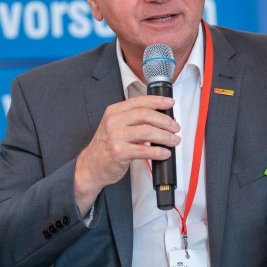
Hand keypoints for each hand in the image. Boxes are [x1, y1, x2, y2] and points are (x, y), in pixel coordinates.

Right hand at [74, 95, 179, 214]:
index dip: (158, 101)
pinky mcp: (119, 153)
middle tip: (175, 127)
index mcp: (114, 111)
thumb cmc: (105, 146)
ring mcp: (116, 137)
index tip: (170, 103)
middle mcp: (114, 121)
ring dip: (165, 136)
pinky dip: (157, 152)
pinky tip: (164, 153)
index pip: (140, 102)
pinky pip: (144, 151)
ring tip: (174, 140)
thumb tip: (160, 118)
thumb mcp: (115, 126)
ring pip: (147, 132)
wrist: (91, 166)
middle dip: (165, 121)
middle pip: (146, 115)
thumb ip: (133, 119)